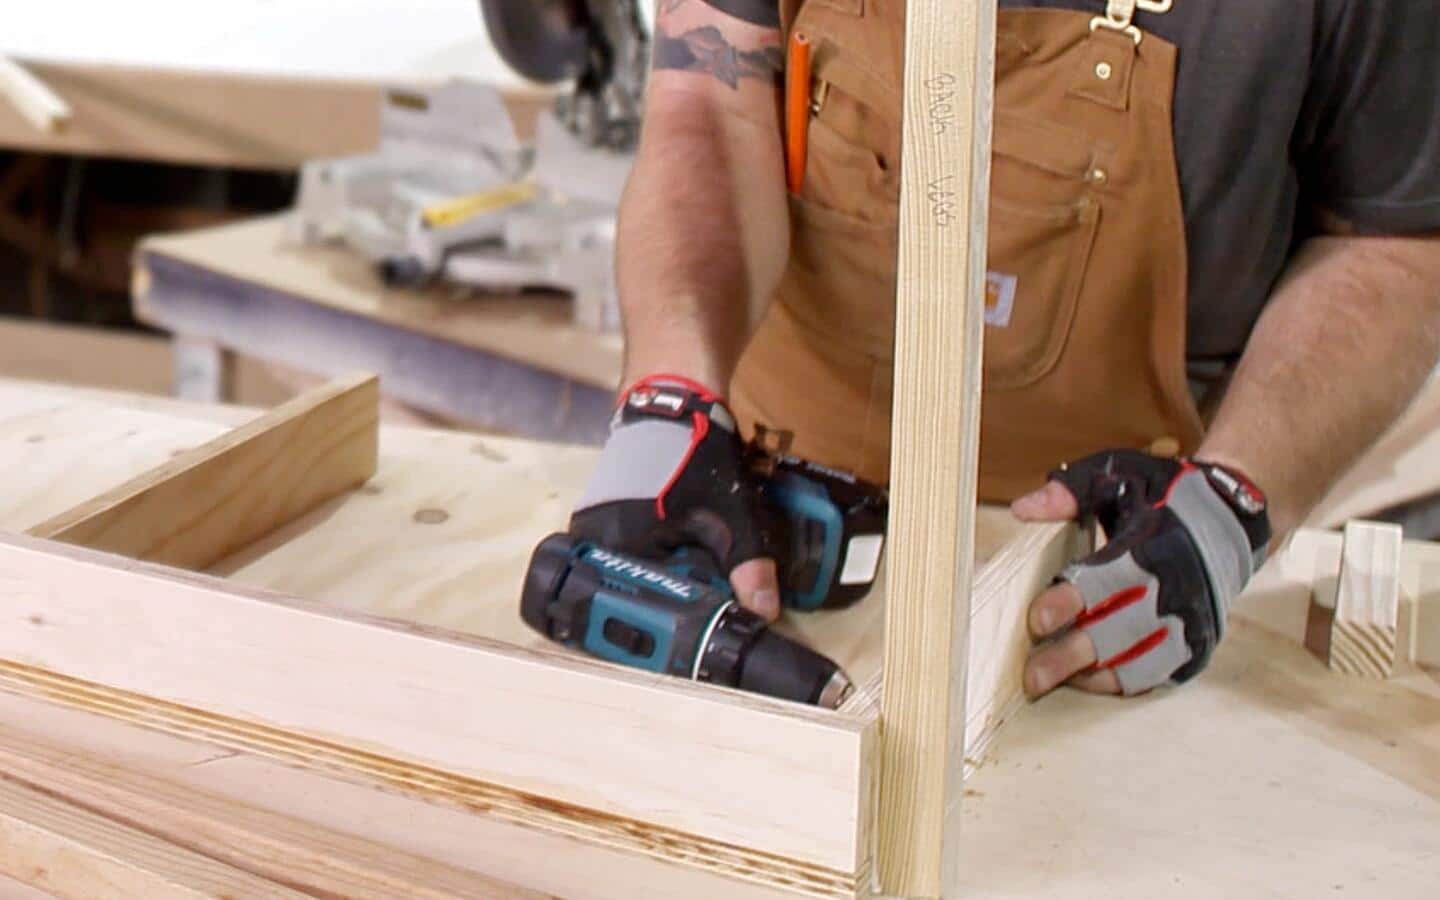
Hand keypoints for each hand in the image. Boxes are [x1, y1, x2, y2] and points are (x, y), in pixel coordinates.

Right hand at [570, 374, 781, 620]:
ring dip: (662, 576)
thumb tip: (763, 612)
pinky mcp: (599, 512)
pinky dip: (652, 555)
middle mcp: (594, 540)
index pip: (644, 606)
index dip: (677, 619)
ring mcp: (591, 525)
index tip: (703, 624)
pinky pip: (624, 550)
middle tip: (703, 595)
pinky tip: (677, 549)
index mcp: (617, 546)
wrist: (672, 404)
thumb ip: (748, 568)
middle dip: (671, 597)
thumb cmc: (696, 456)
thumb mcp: (731, 517)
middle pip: (635, 591)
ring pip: (630, 571)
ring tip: (692, 572)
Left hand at [1011, 450, 1270, 697]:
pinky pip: (1161, 672)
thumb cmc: (1164, 494)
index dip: (1068, 602)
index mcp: (1152, 545)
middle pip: (1117, 631)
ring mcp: (1191, 619)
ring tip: (1053, 684)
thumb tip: (1021, 508)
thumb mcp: (1117, 475)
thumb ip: (1068, 493)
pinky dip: (1125, 682)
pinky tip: (1090, 681)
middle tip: (1031, 676)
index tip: (1036, 620)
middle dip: (1071, 655)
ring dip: (1095, 675)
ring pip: (1139, 661)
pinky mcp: (1200, 640)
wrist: (1234, 513)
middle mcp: (1176, 588)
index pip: (1105, 582)